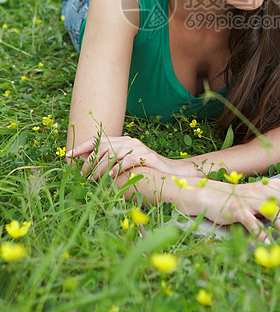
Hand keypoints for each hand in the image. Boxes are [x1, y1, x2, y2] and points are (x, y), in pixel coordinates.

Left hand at [67, 135, 188, 178]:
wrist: (171, 172)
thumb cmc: (146, 171)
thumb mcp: (127, 165)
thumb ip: (112, 163)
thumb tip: (89, 171)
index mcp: (123, 141)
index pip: (98, 140)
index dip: (82, 147)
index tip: (67, 155)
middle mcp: (129, 141)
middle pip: (103, 146)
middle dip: (88, 160)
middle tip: (80, 175)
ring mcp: (138, 148)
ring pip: (113, 154)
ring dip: (100, 167)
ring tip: (91, 179)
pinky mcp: (147, 156)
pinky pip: (128, 160)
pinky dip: (117, 168)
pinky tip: (110, 177)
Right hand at [203, 178, 279, 241]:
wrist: (214, 195)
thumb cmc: (242, 200)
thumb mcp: (263, 199)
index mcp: (273, 185)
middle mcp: (265, 189)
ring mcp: (252, 199)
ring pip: (275, 214)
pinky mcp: (238, 209)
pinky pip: (252, 223)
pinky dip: (261, 234)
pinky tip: (268, 243)